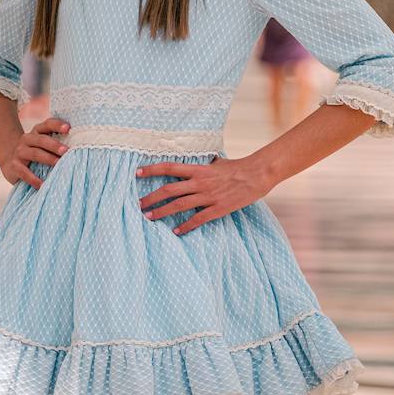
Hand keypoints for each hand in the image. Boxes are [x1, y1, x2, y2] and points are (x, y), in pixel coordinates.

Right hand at [0, 116, 69, 188]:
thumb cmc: (37, 152)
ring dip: (48, 159)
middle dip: (54, 145)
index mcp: (37, 131)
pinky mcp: (14, 165)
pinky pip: (24, 172)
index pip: (48, 124)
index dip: (57, 125)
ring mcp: (20, 151)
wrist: (11, 162)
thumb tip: (80, 148)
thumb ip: (57, 143)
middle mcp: (27, 138)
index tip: (68, 128)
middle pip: (41, 139)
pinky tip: (43, 184)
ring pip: (35, 153)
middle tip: (66, 150)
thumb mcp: (44, 145)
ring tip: (58, 164)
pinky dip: (34, 179)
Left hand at [136, 156, 272, 234]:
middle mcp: (200, 182)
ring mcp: (208, 196)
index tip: (137, 172)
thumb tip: (198, 162)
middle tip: (138, 204)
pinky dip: (186, 226)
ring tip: (149, 217)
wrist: (257, 174)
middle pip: (169, 190)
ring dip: (162, 212)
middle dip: (151, 197)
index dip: (152, 169)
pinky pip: (198, 219)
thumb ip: (204, 165)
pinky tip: (176, 232)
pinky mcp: (218, 208)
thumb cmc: (238, 167)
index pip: (169, 167)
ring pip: (179, 205)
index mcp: (198, 169)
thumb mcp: (217, 162)